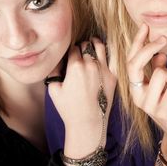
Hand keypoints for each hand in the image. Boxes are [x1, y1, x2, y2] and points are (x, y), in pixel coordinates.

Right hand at [48, 38, 115, 157]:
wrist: (88, 123)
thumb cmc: (69, 108)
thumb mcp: (54, 90)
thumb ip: (53, 72)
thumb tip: (57, 61)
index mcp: (75, 66)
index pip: (73, 48)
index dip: (70, 50)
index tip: (70, 54)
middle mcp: (91, 65)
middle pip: (86, 45)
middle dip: (81, 46)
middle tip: (80, 50)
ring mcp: (104, 69)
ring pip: (100, 46)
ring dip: (94, 43)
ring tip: (92, 43)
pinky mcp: (112, 76)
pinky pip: (110, 58)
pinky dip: (105, 54)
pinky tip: (101, 55)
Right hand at [127, 24, 166, 163]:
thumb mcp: (165, 83)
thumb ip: (159, 69)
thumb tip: (159, 54)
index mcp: (135, 87)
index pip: (131, 61)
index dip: (137, 42)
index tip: (145, 26)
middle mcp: (137, 95)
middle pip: (136, 64)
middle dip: (150, 48)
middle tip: (164, 38)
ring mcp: (148, 104)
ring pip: (161, 73)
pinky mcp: (162, 111)